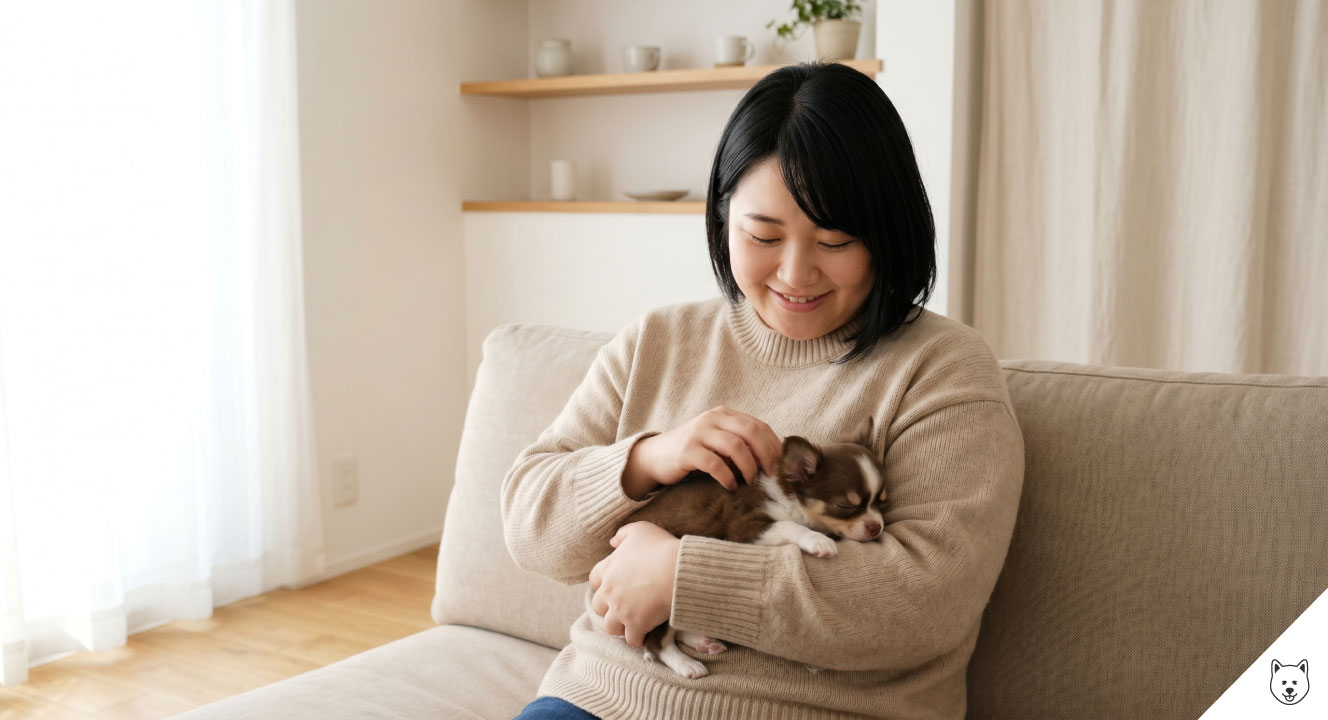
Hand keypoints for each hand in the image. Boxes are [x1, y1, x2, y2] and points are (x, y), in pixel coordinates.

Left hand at [588, 521, 679, 646]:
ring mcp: (621, 610)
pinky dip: (637, 638)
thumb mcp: (640, 530)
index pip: (594, 580)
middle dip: (609, 607)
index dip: (603, 583)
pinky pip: (631, 639)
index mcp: (608, 569)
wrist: (678, 570)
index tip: (614, 585)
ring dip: (619, 625)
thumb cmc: (660, 547)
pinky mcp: (636, 624)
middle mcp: (610, 592)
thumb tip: (612, 542)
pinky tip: (644, 634)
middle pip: (598, 606)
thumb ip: (622, 534)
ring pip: (610, 626)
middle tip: (622, 606)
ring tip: (631, 623)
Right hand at [623, 406, 781, 497]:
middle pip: (750, 432)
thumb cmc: (693, 453)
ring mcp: (698, 433)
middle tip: (771, 475)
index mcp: (723, 415)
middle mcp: (712, 419)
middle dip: (766, 454)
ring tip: (750, 481)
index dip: (773, 445)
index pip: (758, 425)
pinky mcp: (687, 451)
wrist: (654, 457)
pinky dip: (727, 477)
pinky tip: (730, 486)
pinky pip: (714, 463)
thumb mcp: (717, 442)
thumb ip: (739, 443)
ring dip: (748, 466)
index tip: (781, 466)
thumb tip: (772, 461)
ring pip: (735, 446)